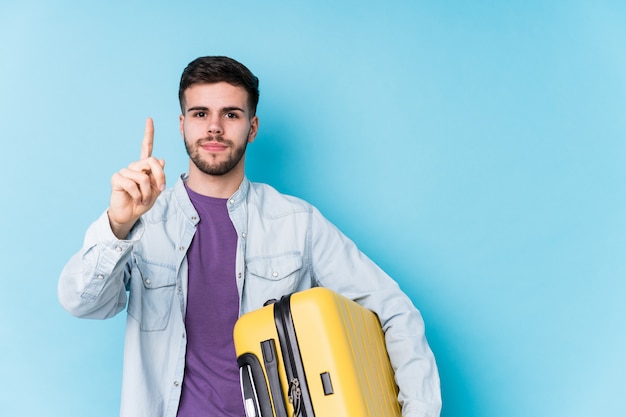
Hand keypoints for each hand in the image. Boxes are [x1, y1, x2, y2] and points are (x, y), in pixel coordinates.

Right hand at [108, 118, 165, 238]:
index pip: (146, 147)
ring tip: (143, 199)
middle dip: (160, 176)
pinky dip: (138, 195)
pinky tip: (135, 199)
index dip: (148, 133)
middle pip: (151, 161)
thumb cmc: (142, 202)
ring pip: (143, 177)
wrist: (130, 215)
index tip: (149, 119)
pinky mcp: (116, 179)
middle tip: (160, 189)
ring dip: (147, 192)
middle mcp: (134, 166)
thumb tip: (162, 160)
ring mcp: (124, 171)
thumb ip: (158, 176)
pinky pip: (132, 184)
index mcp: (144, 167)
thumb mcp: (155, 190)